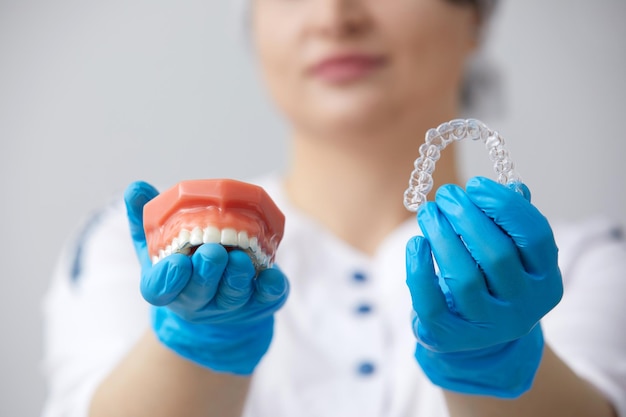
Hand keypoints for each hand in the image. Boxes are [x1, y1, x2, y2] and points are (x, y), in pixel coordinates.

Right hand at [124, 181, 288, 374]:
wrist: (217, 301)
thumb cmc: (183, 263)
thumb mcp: (158, 244)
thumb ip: (146, 218)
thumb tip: (135, 188)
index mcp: (168, 286)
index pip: (160, 289)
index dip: (168, 278)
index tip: (177, 262)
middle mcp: (197, 301)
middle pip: (200, 291)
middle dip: (207, 272)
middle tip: (213, 252)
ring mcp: (228, 306)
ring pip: (232, 294)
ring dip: (236, 277)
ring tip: (240, 258)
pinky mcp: (258, 304)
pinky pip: (266, 299)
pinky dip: (271, 288)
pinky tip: (274, 275)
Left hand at [405, 176, 562, 397]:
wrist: (474, 337)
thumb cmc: (491, 281)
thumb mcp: (511, 254)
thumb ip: (512, 222)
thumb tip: (514, 186)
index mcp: (546, 280)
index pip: (535, 236)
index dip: (505, 205)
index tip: (475, 184)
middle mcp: (523, 307)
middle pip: (496, 254)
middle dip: (466, 217)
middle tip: (445, 194)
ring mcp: (488, 326)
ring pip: (463, 278)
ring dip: (441, 237)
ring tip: (428, 212)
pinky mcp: (449, 336)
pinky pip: (431, 303)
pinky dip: (420, 269)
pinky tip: (416, 242)